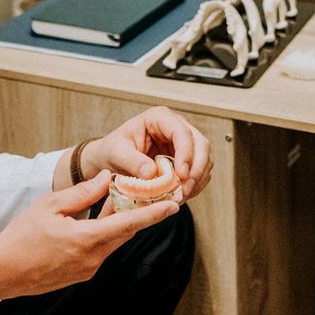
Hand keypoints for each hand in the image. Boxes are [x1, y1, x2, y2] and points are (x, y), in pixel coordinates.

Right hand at [0, 172, 177, 307]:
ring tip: (119, 201)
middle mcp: (92, 259)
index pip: (128, 224)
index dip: (153, 215)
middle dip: (138, 214)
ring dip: (119, 223)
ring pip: (113, 242)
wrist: (1, 271)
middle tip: (151, 195)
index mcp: (87, 239)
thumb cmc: (21, 236)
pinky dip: (104, 235)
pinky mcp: (80, 275)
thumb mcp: (50, 206)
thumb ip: (83, 193)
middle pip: (125, 233)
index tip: (174, 207)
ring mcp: (87, 270)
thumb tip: (107, 179)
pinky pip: (100, 251)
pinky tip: (97, 221)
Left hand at [84, 105, 213, 202]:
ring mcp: (183, 143)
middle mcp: (176, 126)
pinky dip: (195, 184)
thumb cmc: (112, 150)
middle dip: (197, 168)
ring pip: (204, 158)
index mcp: (159, 118)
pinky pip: (199, 171)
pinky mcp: (185, 158)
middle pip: (201, 144)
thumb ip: (132, 161)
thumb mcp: (116, 153)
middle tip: (187, 189)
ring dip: (198, 179)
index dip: (186, 154)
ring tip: (182, 195)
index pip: (182, 133)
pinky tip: (183, 194)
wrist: (111, 159)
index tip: (182, 176)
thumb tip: (151, 173)